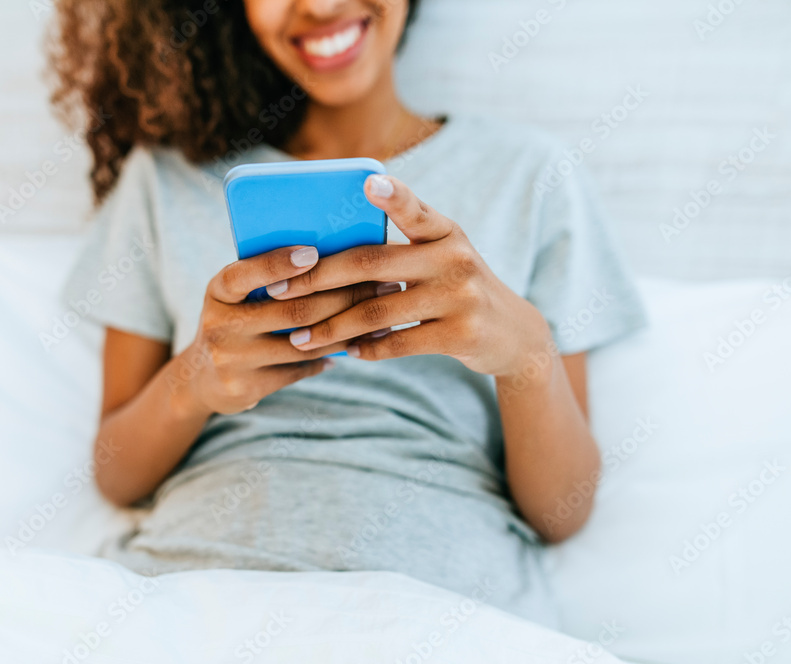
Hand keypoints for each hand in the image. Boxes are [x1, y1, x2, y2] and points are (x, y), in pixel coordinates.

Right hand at [182, 245, 380, 413]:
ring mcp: (231, 359)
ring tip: (380, 318)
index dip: (278, 264)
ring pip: (303, 343)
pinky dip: (331, 355)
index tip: (314, 253)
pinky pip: (300, 368)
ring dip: (347, 329)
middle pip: (291, 310)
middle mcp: (220, 325)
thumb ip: (267, 277)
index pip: (245, 274)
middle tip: (381, 285)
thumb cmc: (235, 318)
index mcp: (218, 291)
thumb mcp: (237, 294)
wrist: (201, 376)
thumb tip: (332, 254)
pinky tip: (358, 344)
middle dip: (343, 296)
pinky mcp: (246, 387)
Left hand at [271, 174, 552, 377]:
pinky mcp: (460, 335)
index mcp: (446, 231)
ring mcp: (460, 297)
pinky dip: (366, 350)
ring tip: (300, 337)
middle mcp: (455, 258)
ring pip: (377, 312)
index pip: (415, 209)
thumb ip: (402, 246)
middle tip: (278, 292)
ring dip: (332, 327)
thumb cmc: (457, 287)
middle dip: (317, 279)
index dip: (394, 196)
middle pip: (371, 265)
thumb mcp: (443, 255)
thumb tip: (327, 254)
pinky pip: (398, 343)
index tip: (369, 183)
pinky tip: (344, 352)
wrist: (512, 334)